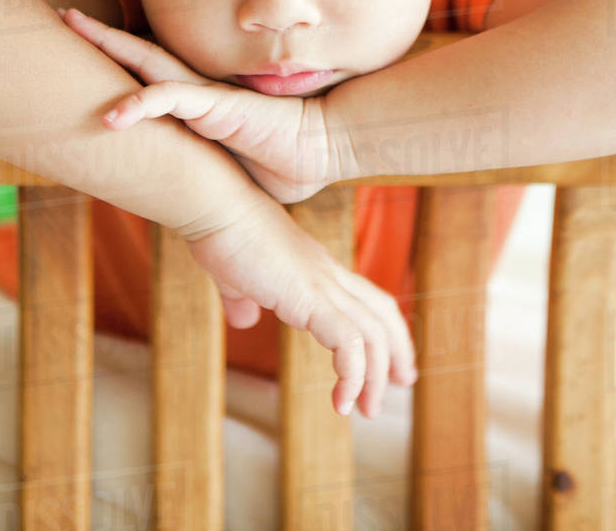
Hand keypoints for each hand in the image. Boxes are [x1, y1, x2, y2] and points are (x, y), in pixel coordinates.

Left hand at [56, 7, 335, 203]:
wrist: (321, 150)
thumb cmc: (288, 162)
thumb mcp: (235, 172)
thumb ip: (210, 176)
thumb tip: (201, 203)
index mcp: (198, 104)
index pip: (151, 74)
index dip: (120, 59)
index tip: (88, 50)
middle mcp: (196, 91)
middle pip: (140, 53)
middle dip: (101, 33)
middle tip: (65, 13)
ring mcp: (204, 94)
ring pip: (147, 61)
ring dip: (107, 41)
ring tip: (72, 22)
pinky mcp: (215, 106)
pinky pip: (170, 99)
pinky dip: (139, 105)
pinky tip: (111, 117)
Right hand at [182, 195, 417, 417]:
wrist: (215, 206)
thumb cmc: (219, 231)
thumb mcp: (235, 274)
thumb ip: (242, 297)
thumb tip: (243, 320)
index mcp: (315, 267)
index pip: (366, 297)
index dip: (383, 328)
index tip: (388, 360)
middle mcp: (327, 273)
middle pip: (382, 313)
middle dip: (396, 351)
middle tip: (401, 384)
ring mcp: (322, 283)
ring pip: (372, 334)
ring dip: (375, 377)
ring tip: (365, 410)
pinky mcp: (309, 297)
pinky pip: (348, 343)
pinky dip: (352, 375)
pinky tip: (339, 401)